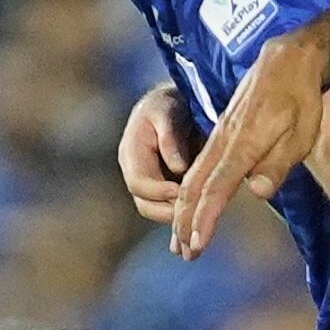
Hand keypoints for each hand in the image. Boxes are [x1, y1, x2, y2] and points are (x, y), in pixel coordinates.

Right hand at [116, 85, 197, 224]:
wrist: (172, 105)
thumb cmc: (168, 105)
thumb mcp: (167, 112)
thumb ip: (169, 138)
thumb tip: (177, 168)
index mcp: (131, 152)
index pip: (139, 182)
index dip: (159, 192)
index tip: (182, 194)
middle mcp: (134, 171)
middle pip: (145, 204)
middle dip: (168, 212)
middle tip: (194, 214)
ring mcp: (147, 183)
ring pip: (156, 211)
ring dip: (176, 218)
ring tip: (198, 218)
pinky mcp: (161, 190)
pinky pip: (168, 209)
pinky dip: (181, 218)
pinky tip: (198, 224)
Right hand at [171, 37, 325, 255]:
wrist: (287, 60)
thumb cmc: (300, 99)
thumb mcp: (301, 133)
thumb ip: (278, 164)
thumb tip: (257, 191)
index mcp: (243, 144)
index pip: (217, 188)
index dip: (205, 218)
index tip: (197, 244)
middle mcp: (225, 142)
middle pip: (196, 187)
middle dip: (186, 222)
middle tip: (184, 255)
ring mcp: (220, 138)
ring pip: (193, 178)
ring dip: (183, 211)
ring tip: (180, 240)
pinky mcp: (221, 135)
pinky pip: (199, 168)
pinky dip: (190, 192)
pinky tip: (189, 206)